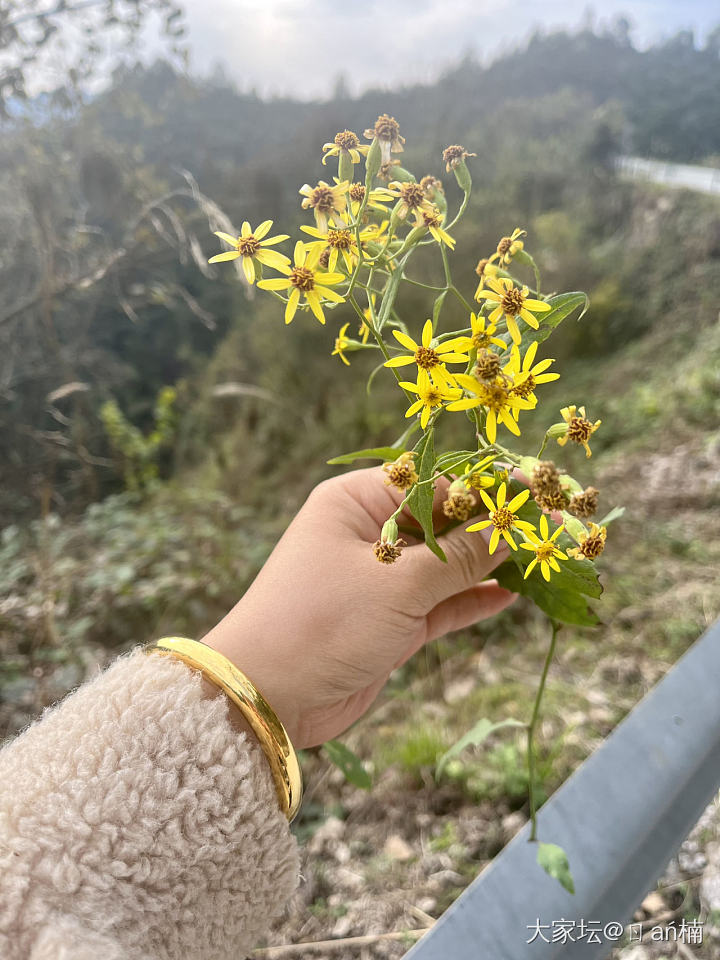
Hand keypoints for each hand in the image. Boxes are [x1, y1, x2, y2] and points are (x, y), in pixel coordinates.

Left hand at [203, 467, 515, 746]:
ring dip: (490, 565)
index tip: (539, 499)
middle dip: (494, 528)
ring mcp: (379, 579)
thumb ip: (460, 557)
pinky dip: (472, 600)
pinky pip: (440, 603)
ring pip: (446, 564)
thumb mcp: (397, 584)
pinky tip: (511, 595)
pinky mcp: (388, 621)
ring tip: (543, 563)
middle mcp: (368, 532)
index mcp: (358, 501)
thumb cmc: (322, 621)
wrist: (265, 697)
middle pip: (445, 521)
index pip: (436, 482)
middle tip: (551, 534)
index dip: (488, 491)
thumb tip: (513, 528)